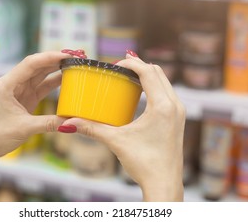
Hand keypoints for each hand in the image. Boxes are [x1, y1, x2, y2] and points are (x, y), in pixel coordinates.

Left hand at [0, 51, 71, 162]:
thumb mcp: (24, 128)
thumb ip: (49, 123)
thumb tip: (71, 122)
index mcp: (7, 84)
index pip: (31, 64)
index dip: (49, 57)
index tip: (67, 55)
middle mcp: (13, 84)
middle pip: (37, 66)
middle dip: (55, 60)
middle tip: (75, 57)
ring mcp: (20, 91)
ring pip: (40, 75)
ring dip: (56, 70)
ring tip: (73, 65)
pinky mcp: (25, 100)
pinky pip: (42, 87)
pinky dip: (53, 83)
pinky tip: (66, 80)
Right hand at [57, 53, 185, 201]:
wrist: (164, 185)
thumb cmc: (144, 164)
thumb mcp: (116, 141)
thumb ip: (92, 128)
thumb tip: (68, 122)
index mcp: (162, 106)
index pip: (148, 71)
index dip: (131, 63)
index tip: (116, 65)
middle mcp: (175, 105)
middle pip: (158, 72)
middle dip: (139, 66)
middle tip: (119, 70)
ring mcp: (179, 112)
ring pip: (165, 82)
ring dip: (147, 76)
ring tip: (128, 79)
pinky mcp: (178, 119)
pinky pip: (167, 93)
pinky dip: (154, 87)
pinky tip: (139, 95)